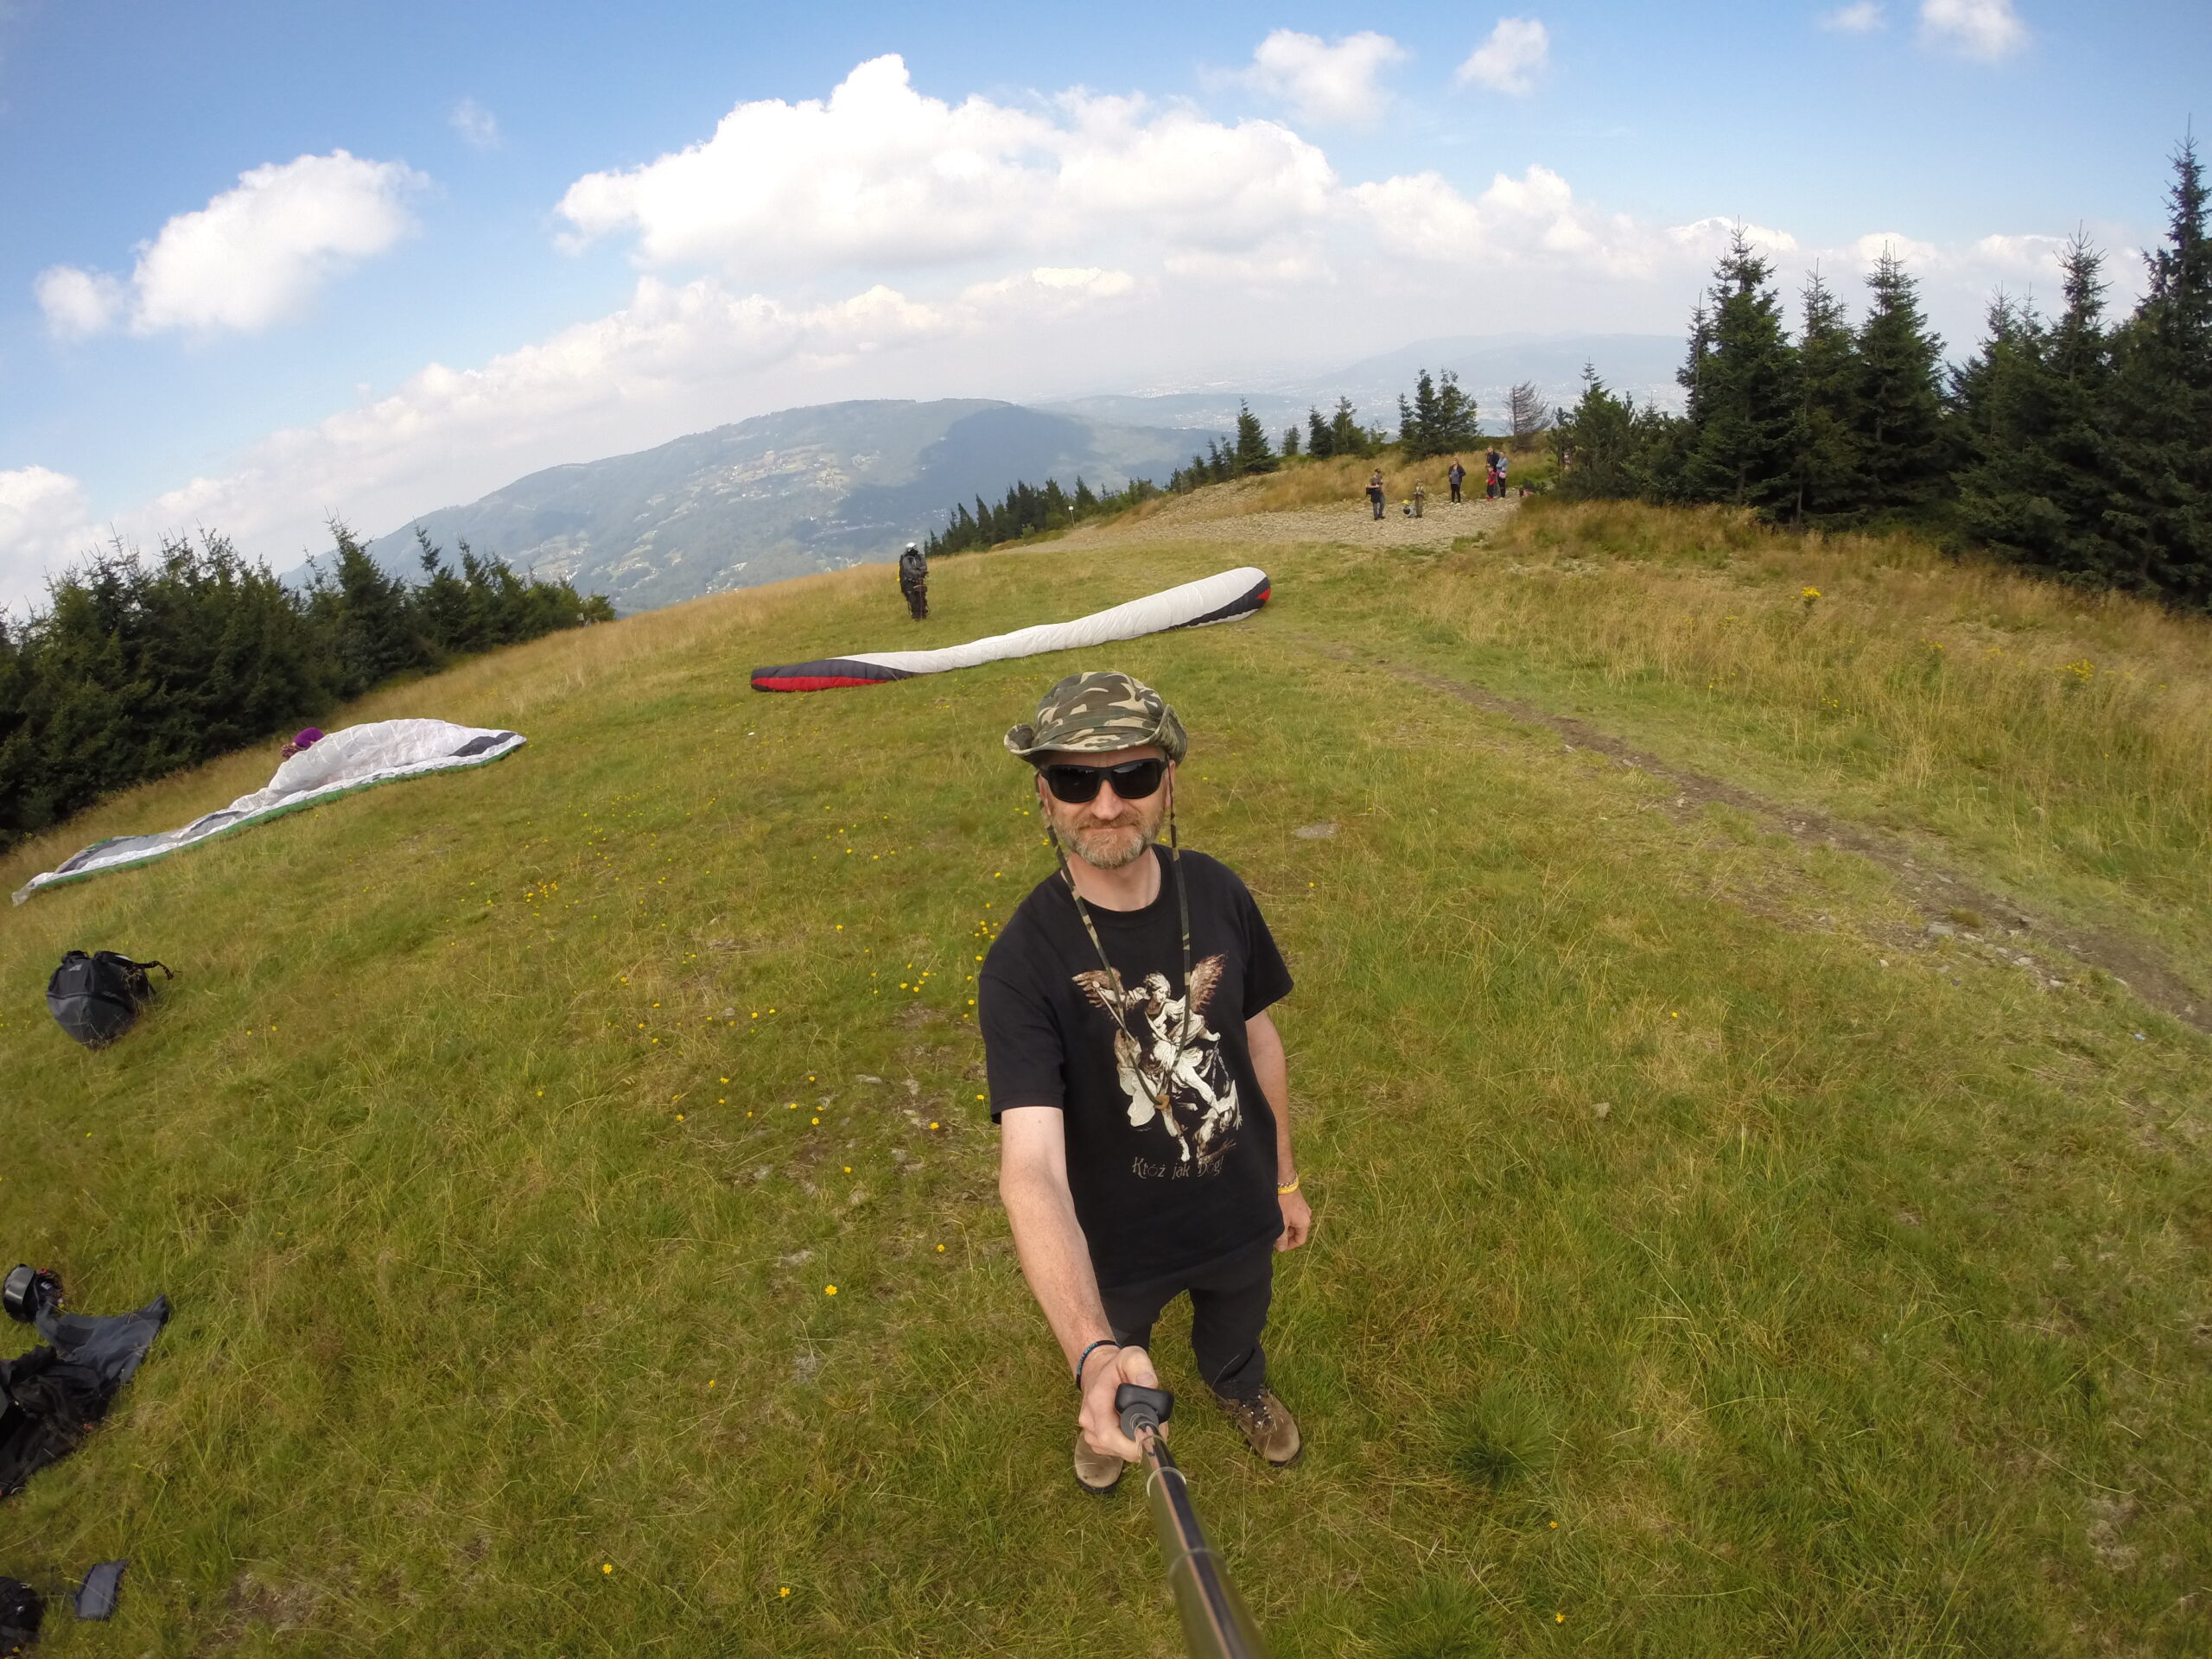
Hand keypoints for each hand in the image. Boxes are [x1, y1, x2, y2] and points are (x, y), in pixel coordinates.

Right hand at [1078, 1344, 1157, 1461]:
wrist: (1098, 1372)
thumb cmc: (1116, 1367)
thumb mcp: (1130, 1357)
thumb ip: (1140, 1367)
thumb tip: (1150, 1385)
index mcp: (1096, 1403)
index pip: (1108, 1435)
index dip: (1131, 1443)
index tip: (1151, 1437)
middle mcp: (1089, 1422)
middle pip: (1115, 1447)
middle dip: (1140, 1444)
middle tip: (1158, 1429)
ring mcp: (1090, 1433)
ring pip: (1117, 1452)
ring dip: (1136, 1445)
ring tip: (1148, 1425)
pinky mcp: (1096, 1441)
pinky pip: (1116, 1451)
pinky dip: (1130, 1445)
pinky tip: (1137, 1430)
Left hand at [1276, 1185, 1312, 1250]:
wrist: (1283, 1181)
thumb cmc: (1283, 1203)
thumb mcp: (1281, 1223)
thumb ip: (1282, 1238)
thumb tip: (1281, 1248)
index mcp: (1305, 1223)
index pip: (1300, 1240)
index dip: (1289, 1245)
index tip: (1279, 1245)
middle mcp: (1307, 1215)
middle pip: (1297, 1232)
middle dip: (1286, 1235)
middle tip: (1275, 1235)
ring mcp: (1303, 1208)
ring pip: (1294, 1223)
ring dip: (1285, 1226)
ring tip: (1274, 1224)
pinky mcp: (1298, 1201)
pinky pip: (1293, 1215)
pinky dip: (1286, 1218)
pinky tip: (1277, 1215)